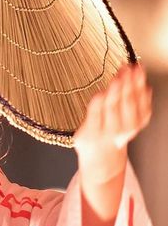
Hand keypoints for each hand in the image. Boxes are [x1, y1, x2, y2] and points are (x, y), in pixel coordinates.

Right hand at [73, 63, 151, 181]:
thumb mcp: (81, 132)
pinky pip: (145, 108)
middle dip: (120, 88)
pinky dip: (145, 94)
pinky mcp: (140, 125)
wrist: (105, 157)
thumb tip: (100, 95)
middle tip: (121, 72)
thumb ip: (91, 114)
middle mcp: (114, 131)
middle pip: (117, 107)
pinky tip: (143, 81)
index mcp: (94, 132)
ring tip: (135, 69)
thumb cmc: (91, 139)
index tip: (101, 90)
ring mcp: (129, 129)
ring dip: (134, 86)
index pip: (97, 114)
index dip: (100, 102)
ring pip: (133, 105)